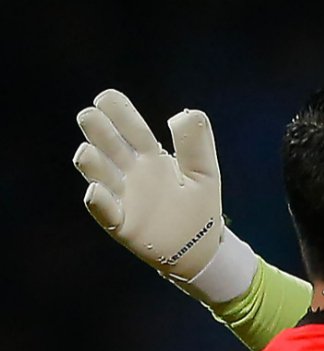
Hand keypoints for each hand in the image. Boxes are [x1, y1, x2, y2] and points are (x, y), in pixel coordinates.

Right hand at [74, 89, 222, 281]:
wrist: (201, 249)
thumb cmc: (199, 208)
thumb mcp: (205, 173)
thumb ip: (196, 144)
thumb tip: (184, 113)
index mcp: (151, 157)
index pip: (132, 129)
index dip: (119, 113)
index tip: (105, 98)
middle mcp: (132, 173)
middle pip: (109, 145)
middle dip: (98, 131)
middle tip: (90, 116)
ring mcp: (124, 197)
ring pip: (100, 174)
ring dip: (92, 163)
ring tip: (88, 152)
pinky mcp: (122, 224)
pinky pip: (106, 212)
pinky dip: (99, 202)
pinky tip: (95, 191)